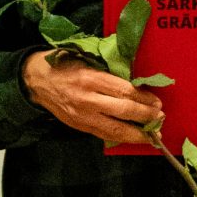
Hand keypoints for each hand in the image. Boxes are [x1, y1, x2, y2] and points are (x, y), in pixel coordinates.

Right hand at [22, 49, 161, 142]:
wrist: (35, 81)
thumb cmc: (63, 65)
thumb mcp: (85, 59)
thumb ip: (108, 71)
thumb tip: (135, 81)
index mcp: (91, 78)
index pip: (124, 91)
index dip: (144, 99)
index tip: (157, 102)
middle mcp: (88, 99)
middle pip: (124, 111)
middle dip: (146, 116)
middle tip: (160, 117)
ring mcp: (83, 116)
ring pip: (115, 129)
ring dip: (137, 133)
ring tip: (152, 134)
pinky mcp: (79, 126)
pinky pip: (104, 134)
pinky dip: (121, 137)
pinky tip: (133, 137)